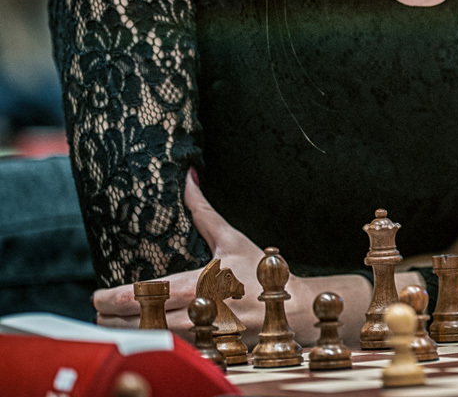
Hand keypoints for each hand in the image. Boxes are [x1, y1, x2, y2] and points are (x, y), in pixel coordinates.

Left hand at [93, 171, 371, 345]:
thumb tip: (189, 178)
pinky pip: (173, 349)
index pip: (145, 295)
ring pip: (151, 338)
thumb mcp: (232, 239)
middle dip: (113, 318)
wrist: (291, 308)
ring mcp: (202, 335)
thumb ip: (204, 212)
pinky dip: (152, 343)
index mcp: (198, 286)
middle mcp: (197, 313)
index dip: (114, 298)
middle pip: (141, 320)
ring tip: (110, 324)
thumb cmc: (261, 272)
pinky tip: (141, 337)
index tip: (97, 296)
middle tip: (97, 312)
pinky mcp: (208, 348)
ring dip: (127, 332)